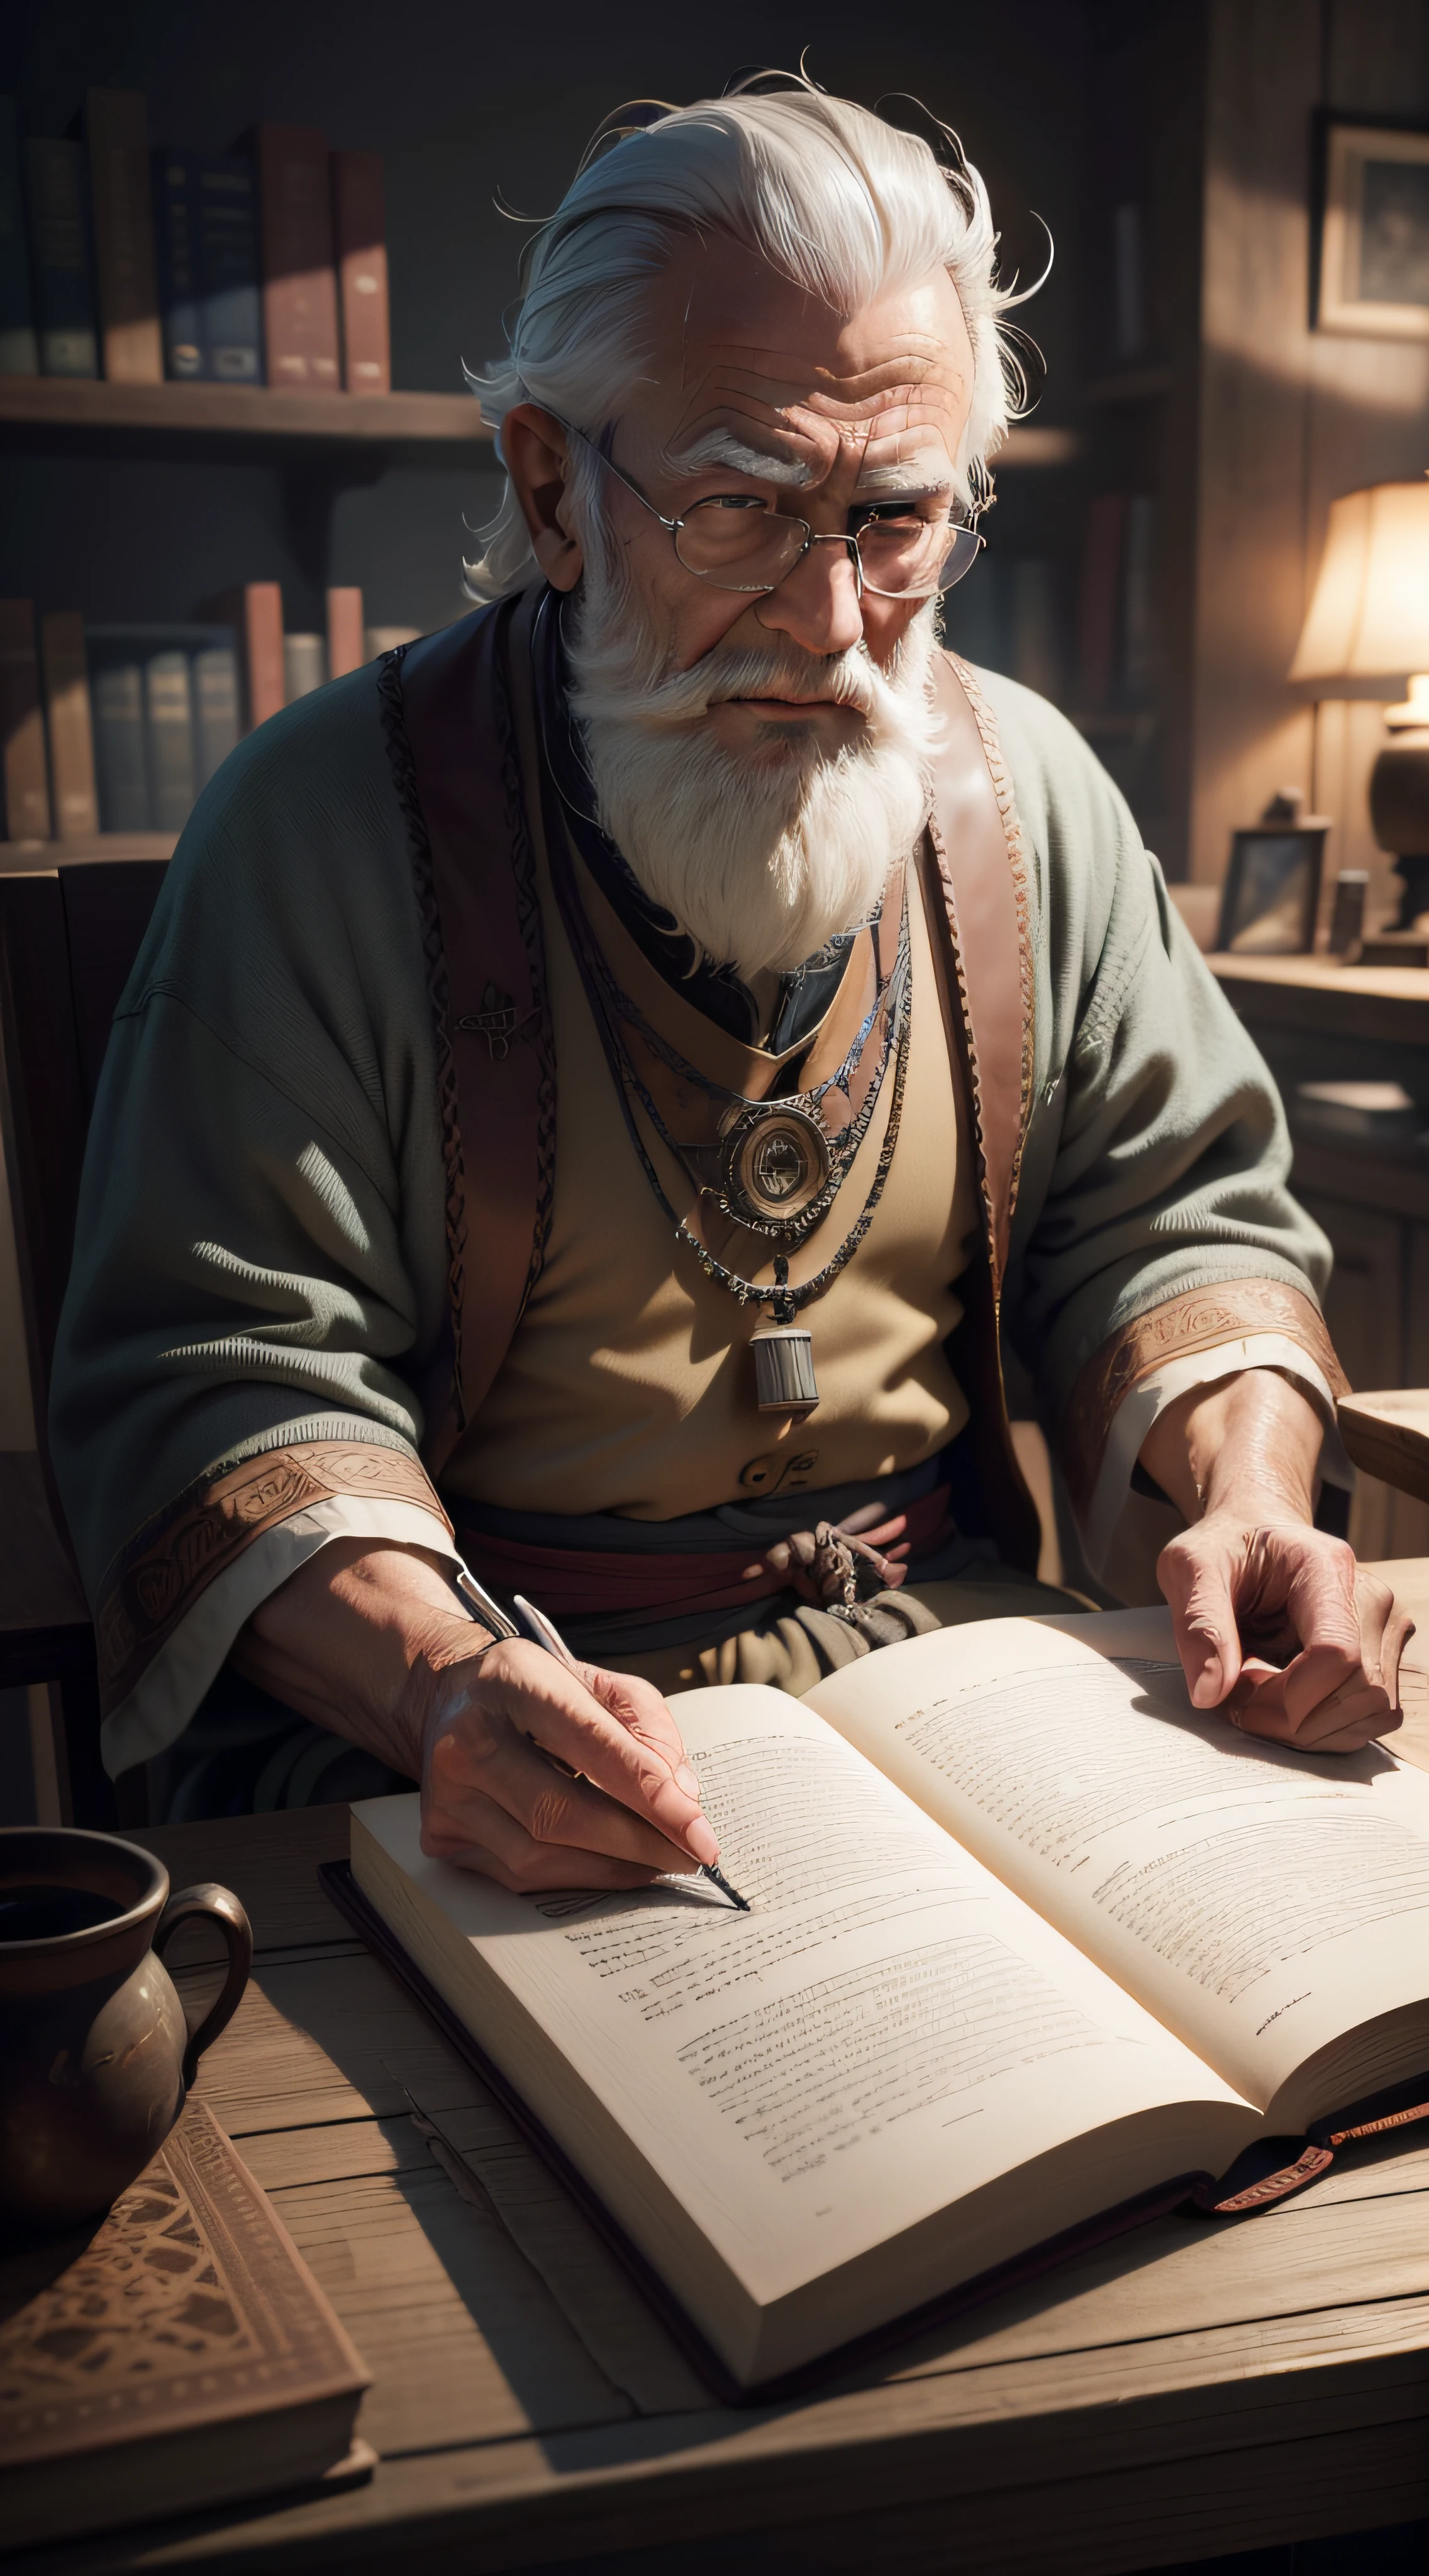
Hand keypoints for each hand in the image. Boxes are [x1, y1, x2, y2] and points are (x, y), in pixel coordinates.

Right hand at [410, 1637, 721, 1891]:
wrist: (451, 1698)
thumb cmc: (535, 1692)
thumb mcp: (596, 1682)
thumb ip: (648, 1727)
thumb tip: (680, 1797)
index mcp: (513, 1682)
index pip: (592, 1744)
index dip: (651, 1795)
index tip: (699, 1832)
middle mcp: (467, 1738)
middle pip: (560, 1813)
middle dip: (638, 1844)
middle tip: (689, 1857)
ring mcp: (447, 1792)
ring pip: (539, 1856)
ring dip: (610, 1868)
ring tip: (656, 1862)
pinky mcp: (440, 1834)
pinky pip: (518, 1875)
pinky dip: (574, 1876)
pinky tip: (608, 1865)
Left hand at [1142, 1369, 1411, 1752]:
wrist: (1253, 1527)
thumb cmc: (1218, 1543)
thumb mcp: (1185, 1568)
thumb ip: (1196, 1624)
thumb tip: (1213, 1695)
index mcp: (1327, 1566)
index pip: (1335, 1657)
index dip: (1285, 1697)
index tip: (1236, 1695)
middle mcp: (1375, 1593)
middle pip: (1359, 1696)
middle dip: (1293, 1719)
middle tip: (1238, 1699)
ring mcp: (1392, 1624)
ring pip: (1375, 1714)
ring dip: (1311, 1727)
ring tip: (1260, 1694)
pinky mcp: (1390, 1652)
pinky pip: (1375, 1716)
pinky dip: (1328, 1725)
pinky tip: (1287, 1700)